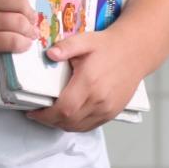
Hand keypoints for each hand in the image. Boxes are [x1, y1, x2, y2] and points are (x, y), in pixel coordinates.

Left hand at [25, 29, 143, 131]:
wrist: (135, 51)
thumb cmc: (108, 46)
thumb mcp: (85, 40)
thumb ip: (66, 47)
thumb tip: (50, 54)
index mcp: (89, 82)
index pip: (64, 109)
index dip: (46, 115)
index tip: (33, 112)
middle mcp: (99, 99)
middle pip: (69, 122)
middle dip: (50, 121)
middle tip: (38, 114)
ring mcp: (108, 109)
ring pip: (79, 127)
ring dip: (62, 125)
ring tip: (50, 116)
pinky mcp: (113, 112)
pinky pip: (91, 126)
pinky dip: (76, 125)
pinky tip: (68, 117)